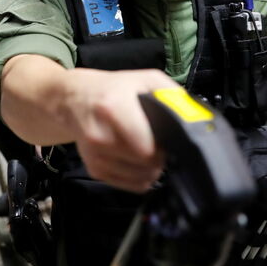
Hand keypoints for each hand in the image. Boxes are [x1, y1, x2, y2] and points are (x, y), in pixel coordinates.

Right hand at [67, 68, 177, 192]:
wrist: (74, 99)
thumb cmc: (113, 89)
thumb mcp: (145, 79)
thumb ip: (171, 96)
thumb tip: (192, 118)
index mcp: (113, 109)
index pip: (147, 149)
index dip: (164, 147)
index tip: (166, 139)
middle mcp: (100, 136)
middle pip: (146, 165)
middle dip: (159, 157)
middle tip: (158, 143)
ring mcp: (95, 156)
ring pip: (141, 179)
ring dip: (150, 168)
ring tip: (146, 149)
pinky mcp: (94, 169)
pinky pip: (130, 185)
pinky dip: (139, 175)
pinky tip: (135, 158)